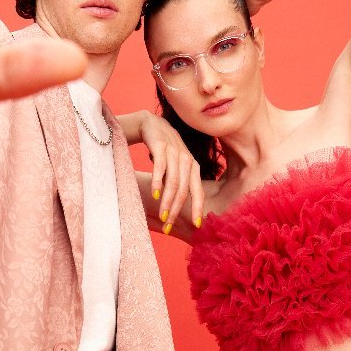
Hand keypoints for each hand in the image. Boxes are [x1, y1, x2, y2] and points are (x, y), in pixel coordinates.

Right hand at [141, 112, 203, 231]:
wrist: (151, 124)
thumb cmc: (165, 151)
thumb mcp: (176, 166)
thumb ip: (180, 183)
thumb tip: (179, 208)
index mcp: (193, 167)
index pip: (198, 191)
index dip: (198, 208)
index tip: (196, 225)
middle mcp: (187, 160)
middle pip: (184, 190)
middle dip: (176, 211)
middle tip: (168, 227)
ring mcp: (175, 153)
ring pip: (173, 182)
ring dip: (167, 201)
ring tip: (162, 216)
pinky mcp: (161, 146)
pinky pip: (161, 167)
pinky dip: (158, 181)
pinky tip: (154, 194)